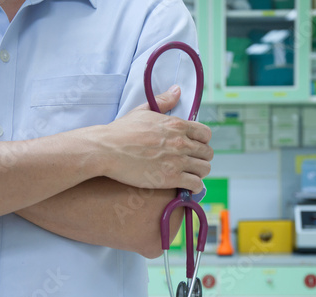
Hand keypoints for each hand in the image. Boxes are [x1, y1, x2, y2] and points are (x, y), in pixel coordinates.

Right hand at [88, 85, 213, 193]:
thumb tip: (177, 90)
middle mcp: (181, 142)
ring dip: (199, 172)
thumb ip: (163, 101)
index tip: (195, 146)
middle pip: (207, 152)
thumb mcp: (143, 110)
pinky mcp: (171, 178)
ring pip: (204, 168)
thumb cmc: (121, 131)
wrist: (107, 150)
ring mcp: (177, 161)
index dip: (203, 141)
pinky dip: (194, 186)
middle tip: (192, 162)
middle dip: (201, 158)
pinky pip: (195, 184)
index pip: (205, 134)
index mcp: (177, 125)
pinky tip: (188, 186)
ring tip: (190, 174)